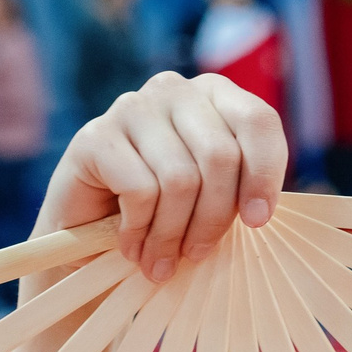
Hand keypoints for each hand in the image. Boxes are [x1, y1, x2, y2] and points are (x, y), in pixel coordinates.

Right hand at [38, 72, 286, 280]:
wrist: (87, 233)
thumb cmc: (165, 212)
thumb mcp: (215, 195)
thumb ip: (241, 187)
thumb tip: (259, 212)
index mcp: (215, 94)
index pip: (258, 122)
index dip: (264, 174)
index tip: (257, 221)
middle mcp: (173, 90)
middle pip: (220, 155)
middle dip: (214, 218)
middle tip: (198, 255)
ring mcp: (131, 108)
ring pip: (180, 179)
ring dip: (173, 234)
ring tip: (163, 262)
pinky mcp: (94, 136)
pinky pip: (140, 191)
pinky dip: (140, 230)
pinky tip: (132, 247)